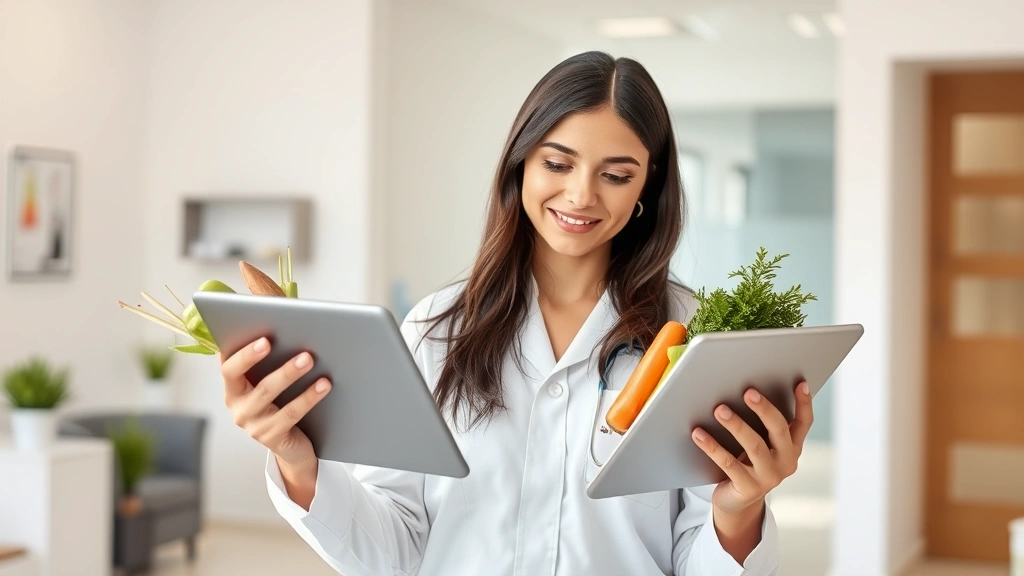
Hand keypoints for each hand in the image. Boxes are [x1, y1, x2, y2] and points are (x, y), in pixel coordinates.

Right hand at [220, 337, 331, 470]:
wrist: (293, 447)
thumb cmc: (280, 406)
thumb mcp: (268, 386)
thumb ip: (265, 363)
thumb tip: (281, 330)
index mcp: (234, 390)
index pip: (229, 369)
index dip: (244, 354)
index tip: (264, 339)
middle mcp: (239, 407)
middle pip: (247, 379)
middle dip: (265, 359)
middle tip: (283, 341)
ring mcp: (253, 425)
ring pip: (268, 394)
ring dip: (289, 373)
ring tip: (309, 359)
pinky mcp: (271, 437)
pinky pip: (290, 413)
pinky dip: (308, 396)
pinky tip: (324, 384)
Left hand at [691, 381, 812, 516]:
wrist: (737, 501)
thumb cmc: (747, 462)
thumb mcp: (760, 444)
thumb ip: (761, 424)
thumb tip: (746, 390)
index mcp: (792, 447)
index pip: (803, 423)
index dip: (803, 403)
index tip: (800, 383)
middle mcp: (786, 462)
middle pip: (779, 430)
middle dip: (764, 409)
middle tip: (748, 392)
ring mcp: (769, 477)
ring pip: (754, 446)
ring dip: (736, 425)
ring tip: (719, 410)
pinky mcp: (748, 487)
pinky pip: (728, 463)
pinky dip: (712, 447)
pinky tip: (698, 434)